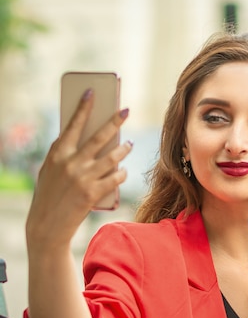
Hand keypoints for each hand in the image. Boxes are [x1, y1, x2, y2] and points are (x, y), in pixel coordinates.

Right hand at [26, 89, 131, 249]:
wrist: (47, 226)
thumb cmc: (49, 195)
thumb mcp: (50, 170)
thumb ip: (63, 155)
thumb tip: (83, 139)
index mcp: (58, 154)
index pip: (73, 125)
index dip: (83, 107)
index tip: (92, 92)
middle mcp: (71, 163)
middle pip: (99, 137)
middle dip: (114, 122)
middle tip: (126, 110)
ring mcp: (83, 178)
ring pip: (113, 158)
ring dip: (124, 150)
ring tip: (129, 144)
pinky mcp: (93, 193)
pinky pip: (116, 178)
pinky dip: (122, 173)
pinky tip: (123, 171)